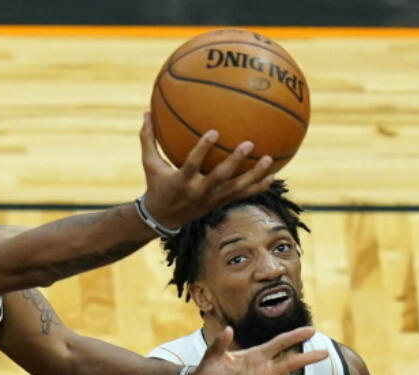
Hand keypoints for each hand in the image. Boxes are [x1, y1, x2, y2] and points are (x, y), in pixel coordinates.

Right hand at [138, 112, 275, 228]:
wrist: (163, 218)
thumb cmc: (157, 185)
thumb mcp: (149, 164)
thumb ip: (148, 139)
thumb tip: (145, 111)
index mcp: (182, 181)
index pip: (193, 164)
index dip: (203, 149)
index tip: (214, 132)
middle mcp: (199, 192)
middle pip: (220, 177)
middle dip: (235, 161)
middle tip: (248, 143)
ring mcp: (212, 199)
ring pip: (237, 188)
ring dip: (254, 175)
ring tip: (269, 160)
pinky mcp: (220, 204)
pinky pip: (242, 195)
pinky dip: (258, 186)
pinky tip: (272, 176)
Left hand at [188, 326, 327, 374]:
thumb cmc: (207, 371)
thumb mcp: (212, 356)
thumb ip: (220, 344)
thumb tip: (227, 329)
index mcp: (256, 356)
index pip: (279, 344)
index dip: (294, 337)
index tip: (311, 331)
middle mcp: (265, 371)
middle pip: (290, 363)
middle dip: (306, 358)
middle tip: (324, 354)